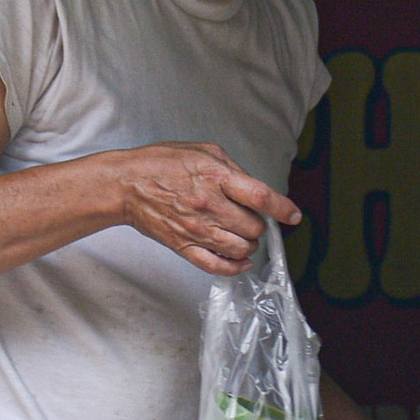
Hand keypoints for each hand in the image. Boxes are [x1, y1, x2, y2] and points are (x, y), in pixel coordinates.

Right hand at [112, 142, 301, 274]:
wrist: (126, 185)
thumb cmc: (161, 163)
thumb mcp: (203, 151)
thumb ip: (232, 168)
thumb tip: (252, 187)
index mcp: (217, 177)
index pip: (261, 197)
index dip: (283, 209)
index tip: (293, 215)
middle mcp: (210, 206)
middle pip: (254, 228)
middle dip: (259, 226)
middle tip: (251, 220)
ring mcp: (197, 229)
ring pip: (241, 249)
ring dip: (248, 245)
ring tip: (243, 237)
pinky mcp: (184, 246)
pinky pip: (217, 266)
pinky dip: (234, 268)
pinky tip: (239, 262)